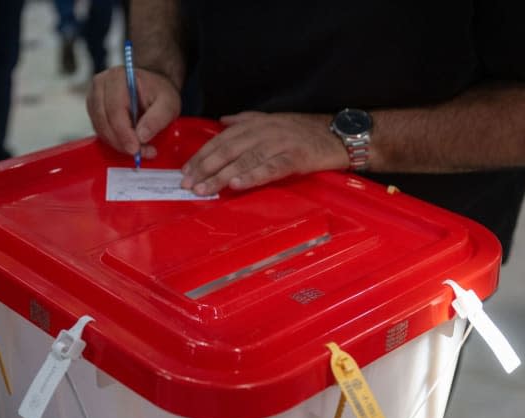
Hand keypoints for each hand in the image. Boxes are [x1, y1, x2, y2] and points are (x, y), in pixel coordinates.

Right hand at [87, 66, 180, 158]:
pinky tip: (130, 142)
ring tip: (140, 149)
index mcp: (118, 78)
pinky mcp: (94, 110)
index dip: (124, 133)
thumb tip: (141, 136)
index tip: (136, 149)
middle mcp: (101, 85)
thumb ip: (157, 119)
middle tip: (140, 153)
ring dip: (118, 143)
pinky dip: (114, 140)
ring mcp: (94, 97)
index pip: (115, 110)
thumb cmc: (159, 92)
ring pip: (100, 128)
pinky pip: (100, 130)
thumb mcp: (168, 104)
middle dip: (122, 142)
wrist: (152, 88)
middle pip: (104, 121)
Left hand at [180, 112, 349, 195]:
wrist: (338, 135)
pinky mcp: (294, 158)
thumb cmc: (305, 131)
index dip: (202, 155)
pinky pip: (269, 168)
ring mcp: (279, 144)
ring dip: (221, 176)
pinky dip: (252, 176)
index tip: (186, 171)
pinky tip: (236, 185)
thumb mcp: (273, 120)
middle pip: (228, 150)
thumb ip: (246, 120)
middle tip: (188, 184)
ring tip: (205, 189)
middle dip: (205, 167)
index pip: (221, 140)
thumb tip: (223, 121)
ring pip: (244, 160)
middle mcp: (264, 131)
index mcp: (256, 124)